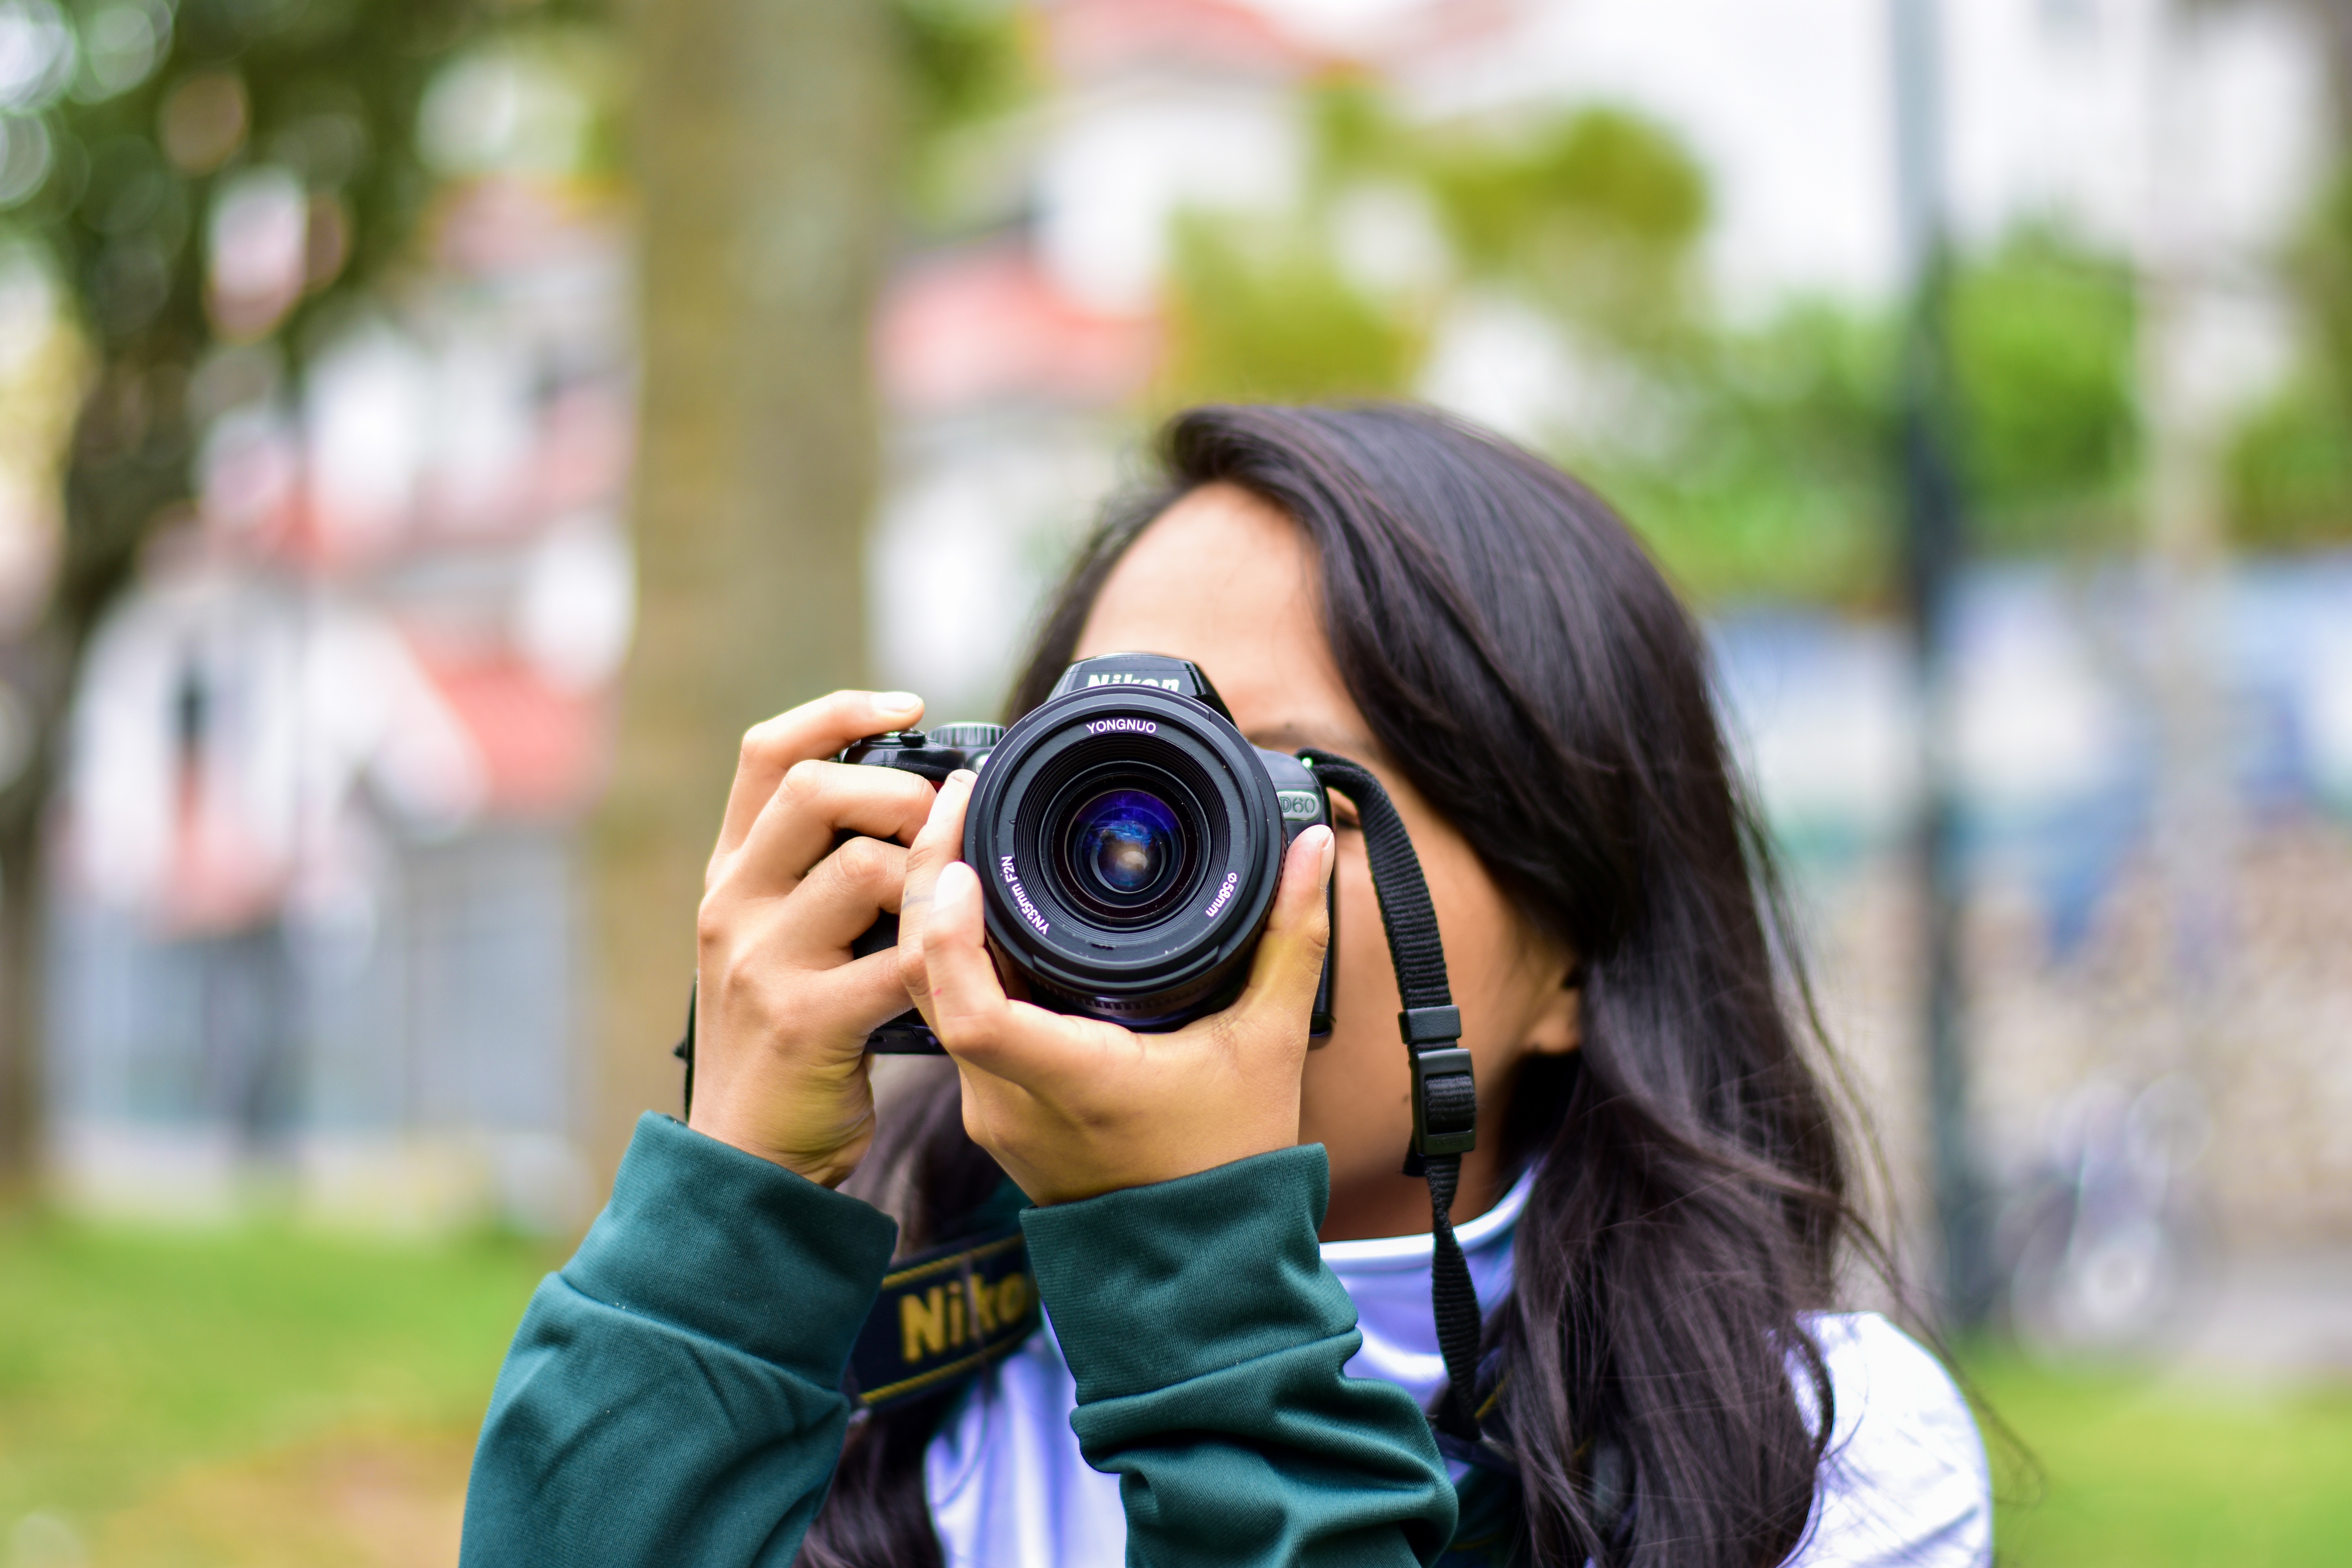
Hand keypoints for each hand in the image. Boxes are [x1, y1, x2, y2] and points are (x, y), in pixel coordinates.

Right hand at [689, 689, 936, 1186]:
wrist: (748, 1154)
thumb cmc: (794, 1035)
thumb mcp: (787, 939)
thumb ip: (827, 875)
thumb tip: (926, 802)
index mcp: (732, 874)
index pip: (766, 753)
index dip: (838, 711)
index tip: (907, 705)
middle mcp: (733, 905)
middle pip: (812, 790)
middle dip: (897, 788)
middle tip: (944, 819)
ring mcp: (760, 961)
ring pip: (863, 868)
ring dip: (929, 875)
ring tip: (956, 902)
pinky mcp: (802, 1021)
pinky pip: (897, 961)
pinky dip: (944, 953)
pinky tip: (965, 959)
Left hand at [895, 771, 1337, 1204]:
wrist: (1201, 1265)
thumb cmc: (1232, 1163)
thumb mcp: (1269, 1042)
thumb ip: (1290, 938)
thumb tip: (1308, 848)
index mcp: (1071, 1082)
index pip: (971, 1010)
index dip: (950, 932)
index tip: (964, 862)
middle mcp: (1011, 1102)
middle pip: (928, 984)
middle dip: (931, 883)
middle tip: (961, 802)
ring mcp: (994, 1114)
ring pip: (930, 1001)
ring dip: (937, 919)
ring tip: (966, 839)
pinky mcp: (996, 1116)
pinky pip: (952, 1024)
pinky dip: (957, 961)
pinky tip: (981, 911)